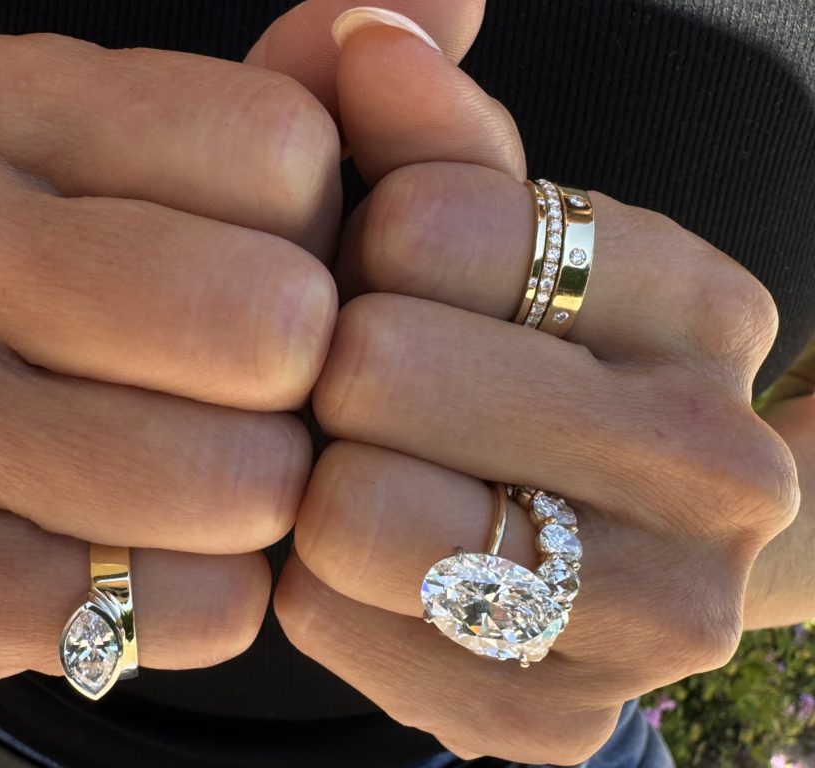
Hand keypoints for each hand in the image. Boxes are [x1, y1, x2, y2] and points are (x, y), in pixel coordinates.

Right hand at [0, 32, 341, 678]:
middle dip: (308, 370)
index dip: (323, 231)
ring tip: (227, 465)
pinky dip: (220, 593)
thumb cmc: (130, 271)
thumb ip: (325, 81)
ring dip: (272, 488)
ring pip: (225, 478)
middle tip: (265, 383)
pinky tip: (175, 547)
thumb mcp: (217, 155)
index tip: (267, 254)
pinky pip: (175, 609)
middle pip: (261, 322)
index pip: (287, 154)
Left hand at [273, 14, 799, 763]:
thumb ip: (425, 124)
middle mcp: (718, 468)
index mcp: (706, 308)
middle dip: (331, 364)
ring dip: (313, 477)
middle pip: (386, 367)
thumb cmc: (508, 355)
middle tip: (351, 384)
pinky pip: (339, 626)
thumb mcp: (477, 224)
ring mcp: (657, 615)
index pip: (444, 219)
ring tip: (351, 469)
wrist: (585, 535)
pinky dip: (314, 586)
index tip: (385, 274)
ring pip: (361, 513)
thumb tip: (367, 33)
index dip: (366, 241)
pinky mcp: (559, 720)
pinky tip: (361, 562)